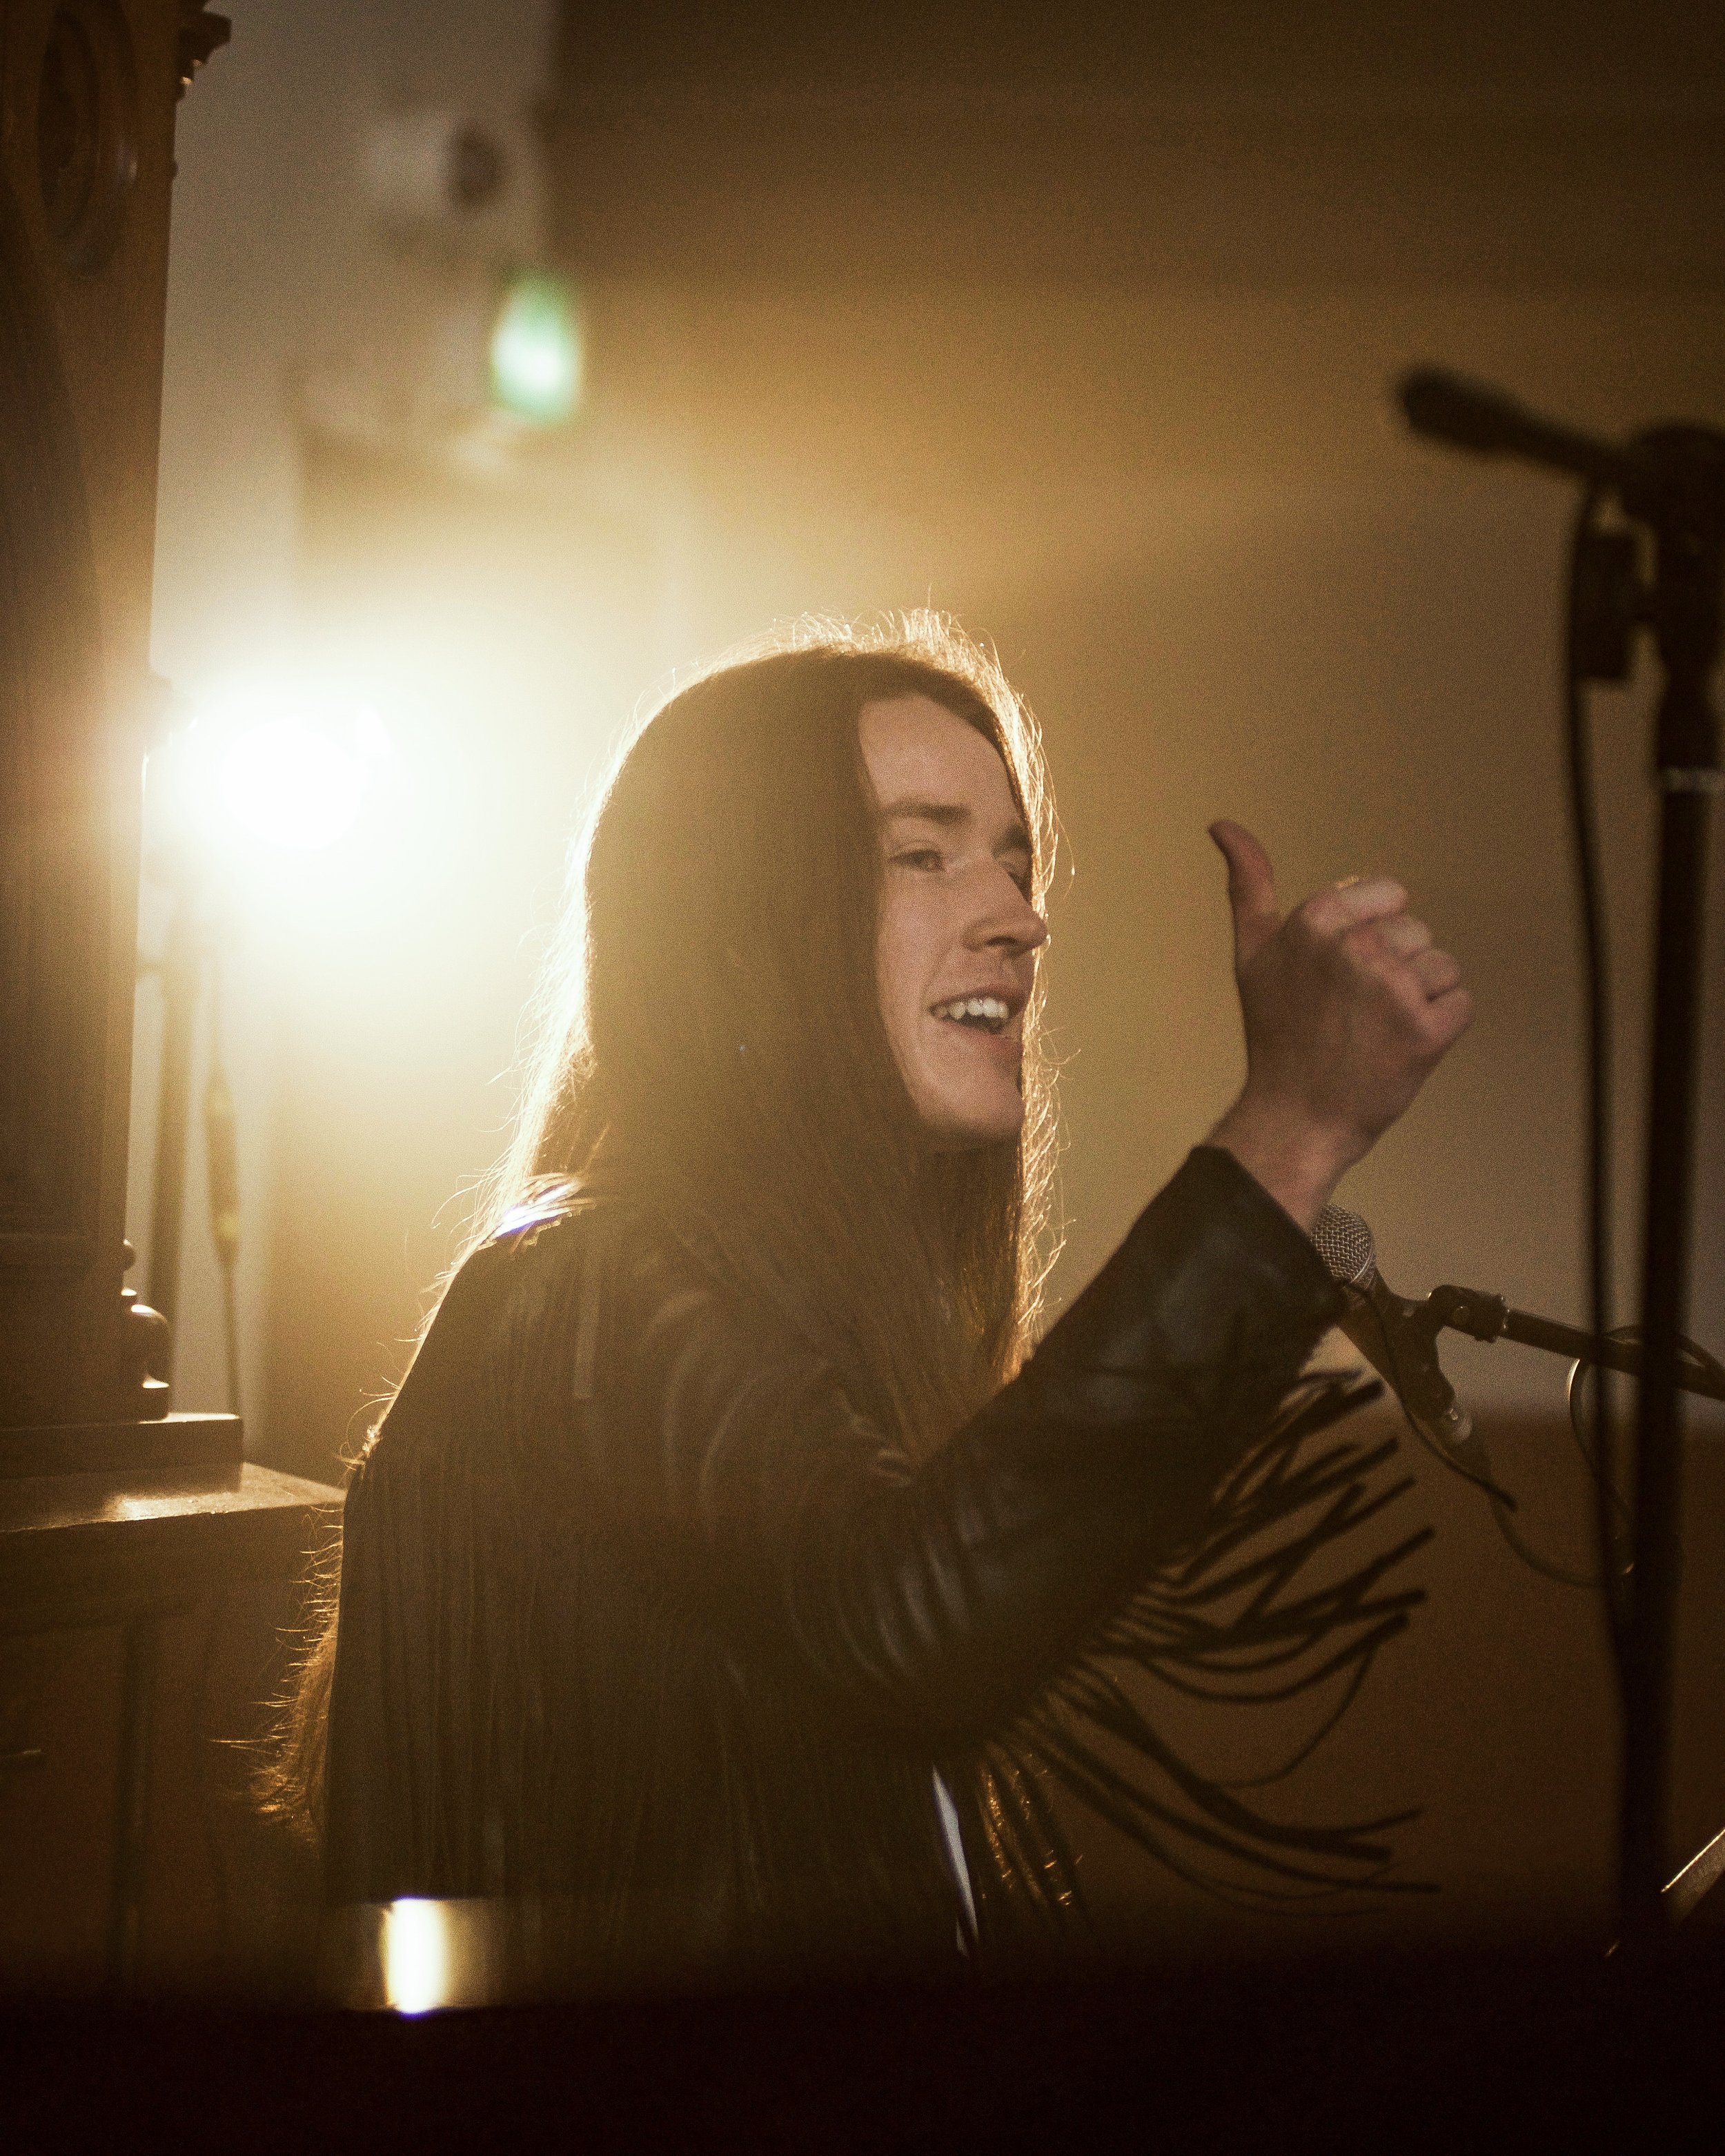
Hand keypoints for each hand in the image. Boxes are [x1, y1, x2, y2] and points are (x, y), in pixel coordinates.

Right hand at [1203, 819, 1472, 1230]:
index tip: (1339, 976)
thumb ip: (1248, 884)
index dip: (1372, 935)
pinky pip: (1462, 1003)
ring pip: (1442, 966)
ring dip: (1420, 999)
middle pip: (1417, 932)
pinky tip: (1400, 1048)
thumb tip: (1222, 823)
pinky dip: (1442, 1028)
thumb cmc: (1276, 1034)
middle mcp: (1356, 946)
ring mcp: (1394, 988)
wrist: (1295, 1117)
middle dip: (1396, 969)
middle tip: (1352, 1013)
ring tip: (1374, 1031)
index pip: (1391, 896)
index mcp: (1317, 918)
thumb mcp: (1252, 952)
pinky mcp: (1428, 1030)